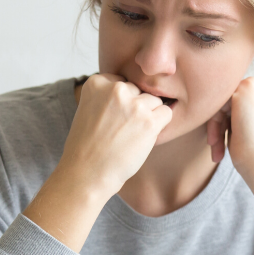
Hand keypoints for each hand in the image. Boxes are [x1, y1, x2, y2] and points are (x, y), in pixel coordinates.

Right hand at [23, 74, 170, 251]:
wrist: (87, 173)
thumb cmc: (88, 146)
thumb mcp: (88, 109)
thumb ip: (107, 96)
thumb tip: (136, 89)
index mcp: (96, 82)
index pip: (122, 82)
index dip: (122, 102)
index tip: (113, 118)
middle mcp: (116, 89)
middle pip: (139, 90)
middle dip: (136, 107)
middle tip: (123, 129)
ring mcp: (134, 105)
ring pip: (154, 100)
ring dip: (149, 116)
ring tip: (132, 134)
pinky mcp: (149, 121)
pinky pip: (166, 113)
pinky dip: (160, 125)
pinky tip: (144, 137)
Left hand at [206, 75, 253, 245]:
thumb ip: (245, 105)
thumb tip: (223, 100)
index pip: (245, 99)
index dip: (233, 120)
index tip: (228, 141)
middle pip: (233, 98)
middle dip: (223, 124)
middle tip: (217, 150)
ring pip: (223, 101)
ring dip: (217, 128)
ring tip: (216, 152)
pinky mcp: (245, 87)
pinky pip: (218, 102)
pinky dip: (213, 124)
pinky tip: (214, 143)